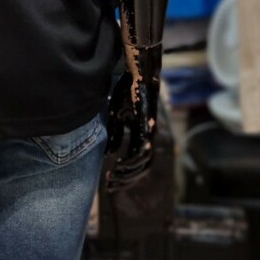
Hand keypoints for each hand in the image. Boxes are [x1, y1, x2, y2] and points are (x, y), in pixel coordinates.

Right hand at [104, 46, 161, 191]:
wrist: (140, 73)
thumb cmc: (128, 90)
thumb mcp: (117, 114)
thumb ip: (115, 133)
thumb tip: (110, 153)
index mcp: (141, 134)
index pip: (136, 160)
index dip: (125, 173)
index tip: (111, 179)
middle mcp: (148, 137)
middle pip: (141, 168)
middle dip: (126, 179)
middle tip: (111, 186)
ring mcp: (149, 133)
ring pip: (143, 164)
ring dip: (128, 174)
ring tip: (113, 178)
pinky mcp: (147, 128)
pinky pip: (141, 152)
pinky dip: (131, 162)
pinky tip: (120, 166)